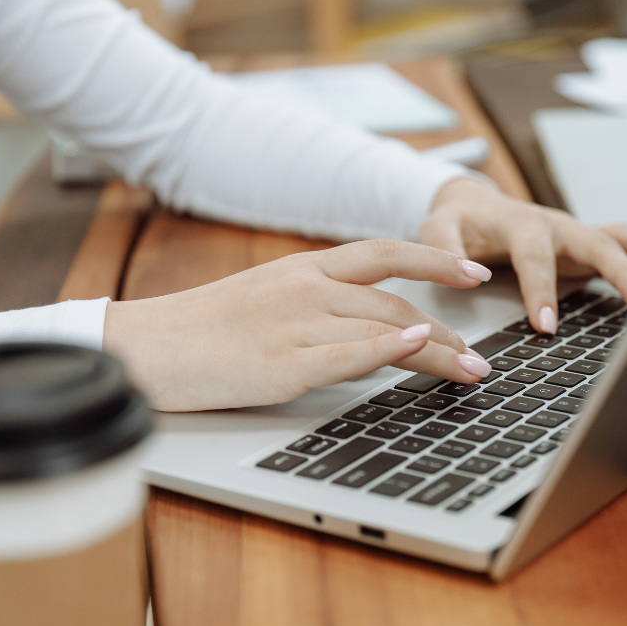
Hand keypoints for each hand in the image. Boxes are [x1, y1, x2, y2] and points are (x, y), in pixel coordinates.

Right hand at [103, 240, 493, 411]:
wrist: (146, 348)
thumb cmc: (206, 327)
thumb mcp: (267, 296)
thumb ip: (319, 300)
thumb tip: (373, 321)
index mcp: (303, 268)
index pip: (384, 254)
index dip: (435, 260)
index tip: (472, 273)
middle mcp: (306, 288)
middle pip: (397, 302)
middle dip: (449, 331)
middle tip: (479, 356)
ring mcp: (295, 325)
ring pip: (385, 329)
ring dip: (438, 351)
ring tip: (471, 371)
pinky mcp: (282, 366)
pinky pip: (348, 353)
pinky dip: (390, 348)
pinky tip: (422, 347)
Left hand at [419, 178, 626, 332]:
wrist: (473, 206)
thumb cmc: (457, 222)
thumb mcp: (436, 229)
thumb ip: (444, 249)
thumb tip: (469, 275)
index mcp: (518, 223)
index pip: (533, 257)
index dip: (541, 290)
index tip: (545, 326)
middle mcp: (553, 225)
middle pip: (593, 241)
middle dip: (618, 269)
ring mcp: (573, 234)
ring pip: (616, 238)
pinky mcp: (583, 245)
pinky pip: (620, 245)